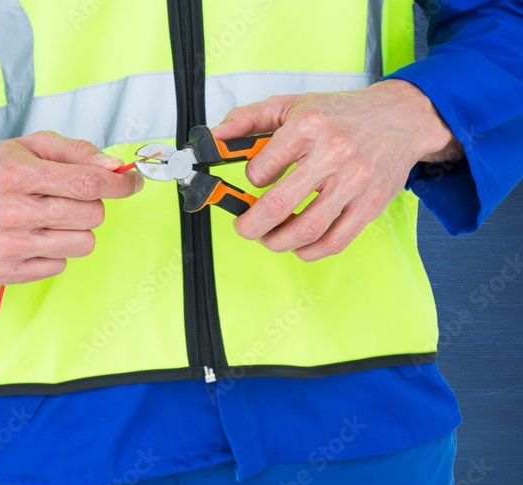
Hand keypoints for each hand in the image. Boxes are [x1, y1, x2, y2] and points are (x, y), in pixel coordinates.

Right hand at [0, 130, 142, 283]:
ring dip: (76, 230)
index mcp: (17, 174)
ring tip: (51, 217)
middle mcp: (11, 213)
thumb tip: (114, 168)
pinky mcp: (5, 271)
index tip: (129, 184)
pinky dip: (55, 250)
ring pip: (82, 244)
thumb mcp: (30, 145)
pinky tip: (33, 235)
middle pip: (91, 216)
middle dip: (92, 204)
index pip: (87, 184)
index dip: (119, 185)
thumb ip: (76, 151)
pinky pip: (60, 266)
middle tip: (70, 197)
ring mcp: (8, 247)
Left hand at [212, 79, 462, 260]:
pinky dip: (310, 251)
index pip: (261, 169)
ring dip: (278, 242)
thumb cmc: (340, 114)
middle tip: (245, 227)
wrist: (401, 117)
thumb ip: (246, 120)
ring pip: (306, 229)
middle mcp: (333, 153)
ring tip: (269, 238)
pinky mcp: (372, 204)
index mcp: (308, 126)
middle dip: (251, 226)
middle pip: (279, 205)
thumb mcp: (290, 105)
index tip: (255, 181)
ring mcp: (355, 181)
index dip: (250, 182)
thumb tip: (211, 140)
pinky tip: (299, 245)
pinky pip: (335, 241)